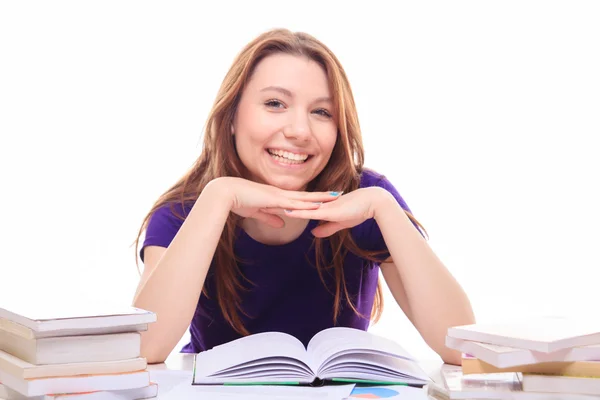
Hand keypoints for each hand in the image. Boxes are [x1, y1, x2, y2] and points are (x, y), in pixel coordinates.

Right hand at [208, 177, 342, 227]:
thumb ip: (270, 218)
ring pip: (304, 197)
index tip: (324, 197)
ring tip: (335, 197)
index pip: (298, 197)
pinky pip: (294, 202)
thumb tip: (282, 224)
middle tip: (338, 194)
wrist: (226, 193)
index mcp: (276, 196)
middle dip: (322, 196)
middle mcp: (280, 194)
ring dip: (320, 198)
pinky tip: (317, 205)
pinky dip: (307, 204)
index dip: (311, 198)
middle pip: (306, 195)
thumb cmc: (238, 201)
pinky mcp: (274, 199)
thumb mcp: (257, 212)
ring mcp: (278, 195)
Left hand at [266, 187, 391, 236]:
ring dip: (282, 206)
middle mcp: (317, 204)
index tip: (265, 205)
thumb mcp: (338, 223)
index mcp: (318, 206)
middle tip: (257, 203)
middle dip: (274, 204)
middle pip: (292, 203)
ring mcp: (322, 206)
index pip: (295, 205)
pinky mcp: (328, 210)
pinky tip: (286, 211)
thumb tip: (313, 232)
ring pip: (297, 206)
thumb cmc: (358, 211)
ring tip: (264, 206)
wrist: (372, 204)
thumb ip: (326, 227)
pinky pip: (310, 211)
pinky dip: (298, 211)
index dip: (280, 205)